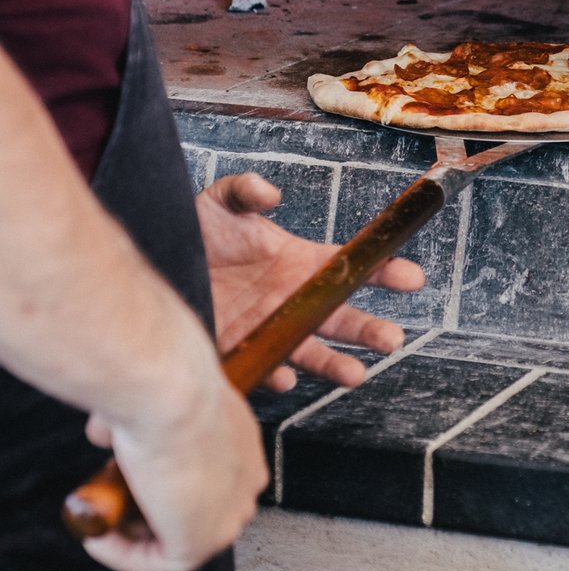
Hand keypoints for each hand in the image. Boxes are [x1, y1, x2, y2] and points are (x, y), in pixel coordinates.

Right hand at [82, 313, 268, 570]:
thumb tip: (104, 435)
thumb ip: (135, 421)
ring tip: (101, 519)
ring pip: (178, 541)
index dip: (164, 483)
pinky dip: (123, 556)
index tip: (127, 476)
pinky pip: (159, 565)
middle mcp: (245, 480)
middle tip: (112, 498)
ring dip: (134, 535)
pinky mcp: (201, 544)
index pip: (210, 477)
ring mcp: (228, 516)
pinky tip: (97, 539)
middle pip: (196, 511)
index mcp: (242, 443)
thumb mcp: (151, 398)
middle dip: (150, 510)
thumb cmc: (165, 381)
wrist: (168, 390)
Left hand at [196, 172, 424, 388]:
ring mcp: (270, 329)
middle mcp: (293, 301)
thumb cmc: (193, 232)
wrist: (155, 267)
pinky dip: (275, 375)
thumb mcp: (219, 202)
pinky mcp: (242, 352)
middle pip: (342, 319)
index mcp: (300, 263)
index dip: (384, 273)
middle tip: (392, 339)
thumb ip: (245, 192)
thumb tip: (269, 193)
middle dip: (369, 330)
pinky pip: (266, 369)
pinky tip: (282, 378)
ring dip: (335, 365)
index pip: (351, 269)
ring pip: (312, 353)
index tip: (411, 279)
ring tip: (355, 375)